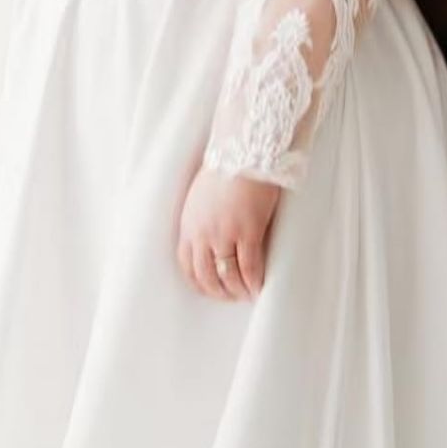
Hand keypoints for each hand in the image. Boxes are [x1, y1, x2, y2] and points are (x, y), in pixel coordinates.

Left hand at [176, 161, 281, 300]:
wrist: (244, 151)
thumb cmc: (226, 167)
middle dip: (219, 292)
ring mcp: (225, 234)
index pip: (186, 265)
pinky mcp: (248, 231)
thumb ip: (203, 219)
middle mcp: (203, 233)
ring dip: (238, 291)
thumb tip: (213, 238)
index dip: (199, 283)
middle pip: (206, 276)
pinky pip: (250, 267)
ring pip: (227, 276)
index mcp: (189, 224)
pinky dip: (254, 281)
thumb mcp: (201, 196)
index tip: (210, 290)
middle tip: (232, 297)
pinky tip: (260, 287)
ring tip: (247, 294)